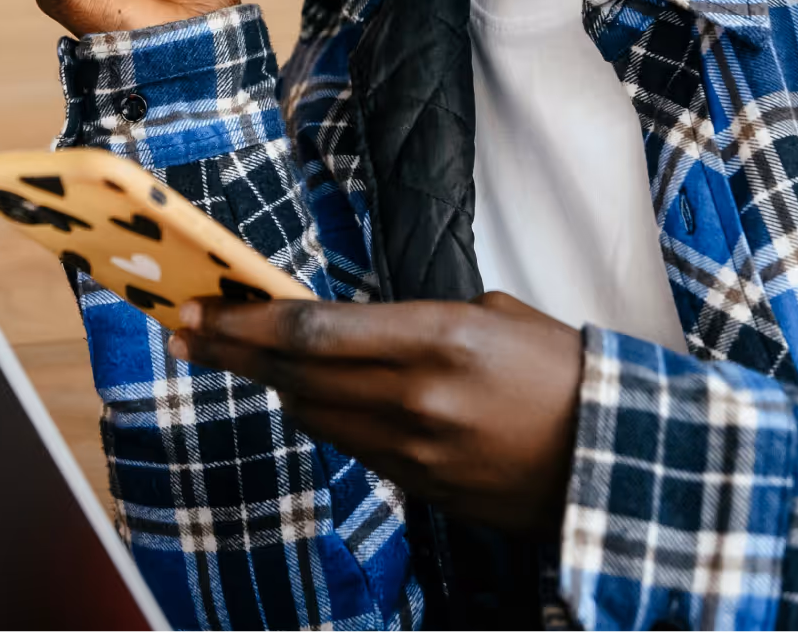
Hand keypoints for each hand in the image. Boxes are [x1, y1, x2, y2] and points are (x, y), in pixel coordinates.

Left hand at [169, 292, 582, 536]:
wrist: (612, 456)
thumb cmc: (561, 370)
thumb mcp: (494, 313)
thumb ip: (419, 320)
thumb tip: (363, 329)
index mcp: (438, 337)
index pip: (315, 330)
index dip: (247, 322)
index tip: (202, 309)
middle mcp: (414, 397)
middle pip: (295, 375)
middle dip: (232, 350)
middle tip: (186, 331)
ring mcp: (413, 450)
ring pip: (311, 414)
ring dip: (271, 383)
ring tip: (238, 356)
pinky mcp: (419, 487)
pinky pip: (348, 445)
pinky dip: (318, 415)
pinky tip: (302, 394)